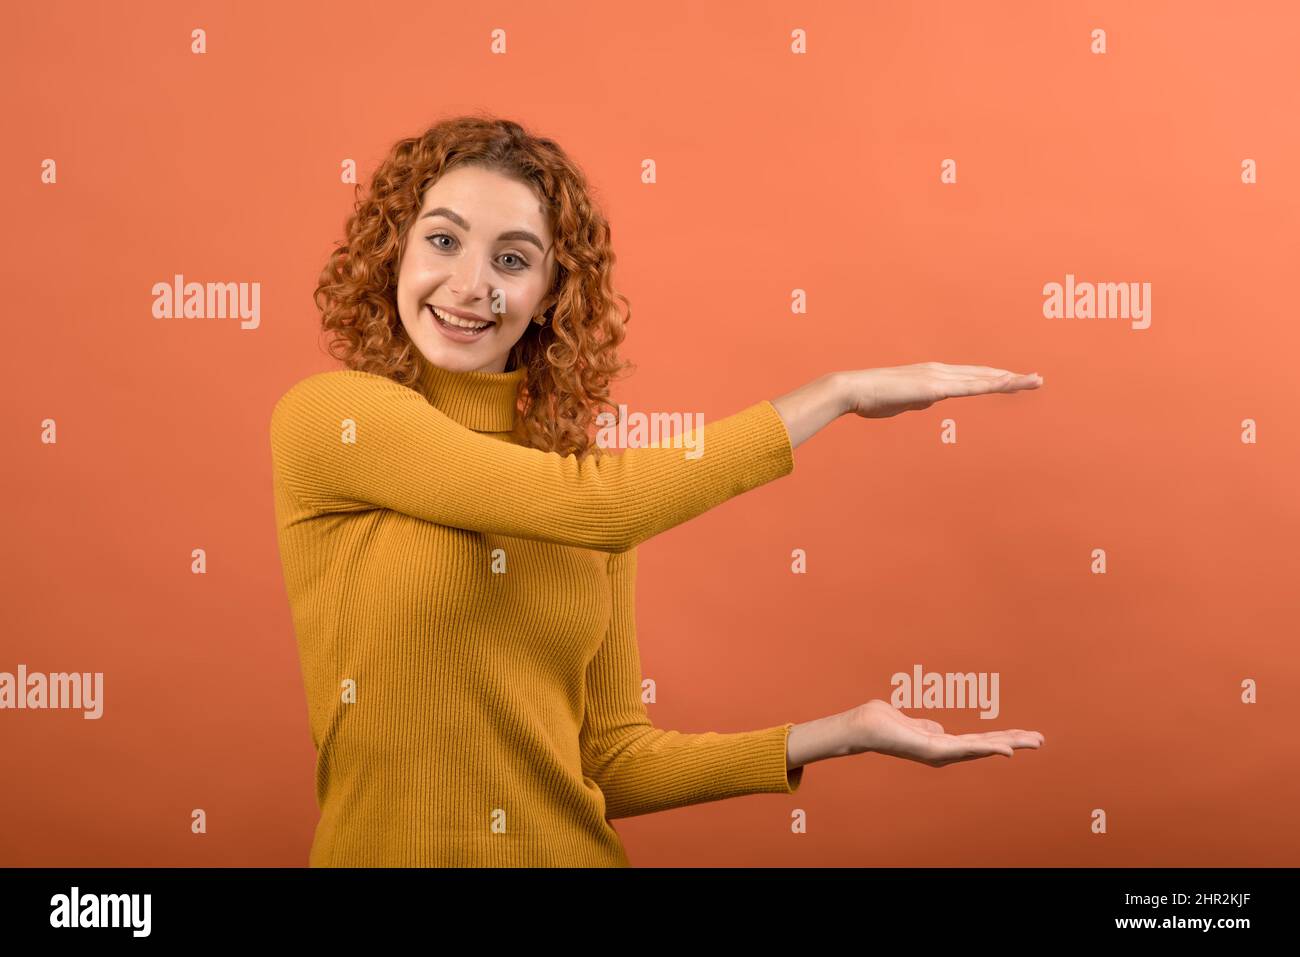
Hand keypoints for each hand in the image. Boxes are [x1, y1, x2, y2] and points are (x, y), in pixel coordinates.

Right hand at [839, 362, 1042, 418]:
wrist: (854, 389)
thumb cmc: (873, 398)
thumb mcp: (902, 402)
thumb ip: (919, 400)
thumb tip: (929, 401)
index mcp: (933, 375)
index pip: (971, 377)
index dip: (994, 378)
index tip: (1014, 381)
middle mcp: (940, 371)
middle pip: (983, 375)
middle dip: (1011, 378)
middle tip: (1038, 379)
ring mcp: (938, 377)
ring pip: (981, 379)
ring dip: (1009, 380)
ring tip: (1034, 381)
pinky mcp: (933, 387)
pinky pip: (968, 388)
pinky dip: (990, 385)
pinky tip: (1007, 385)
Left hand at [843, 699, 1044, 767]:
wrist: (865, 726)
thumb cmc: (884, 722)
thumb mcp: (914, 724)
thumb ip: (929, 728)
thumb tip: (940, 729)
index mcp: (942, 745)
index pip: (978, 741)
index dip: (1001, 739)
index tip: (1023, 736)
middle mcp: (945, 752)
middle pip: (986, 745)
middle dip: (1014, 741)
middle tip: (1041, 740)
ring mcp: (942, 753)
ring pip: (983, 747)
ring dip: (1010, 743)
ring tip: (1034, 741)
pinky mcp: (935, 750)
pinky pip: (967, 748)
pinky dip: (989, 748)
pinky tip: (1007, 749)